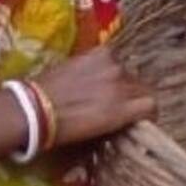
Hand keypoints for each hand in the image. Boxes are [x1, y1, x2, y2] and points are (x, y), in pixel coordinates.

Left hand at [30, 48, 156, 146]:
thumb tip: (128, 120)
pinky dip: (107, 67)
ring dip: (120, 82)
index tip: (138, 118)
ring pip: (127, 73)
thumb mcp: (97, 134)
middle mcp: (121, 83)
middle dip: (134, 98)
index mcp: (121, 108)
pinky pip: (113, 60)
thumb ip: (119, 123)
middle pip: (142, 88)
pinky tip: (91, 75)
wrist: (33, 108)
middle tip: (118, 105)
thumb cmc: (62, 130)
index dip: (146, 113)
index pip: (152, 104)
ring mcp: (111, 64)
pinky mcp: (99, 52)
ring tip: (101, 89)